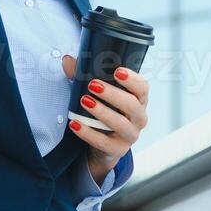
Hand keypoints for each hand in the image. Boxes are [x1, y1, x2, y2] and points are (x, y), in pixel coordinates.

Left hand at [62, 57, 148, 182]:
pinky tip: (75, 124)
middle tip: (93, 85)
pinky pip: (104, 143)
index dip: (132, 79)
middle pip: (133, 105)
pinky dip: (88, 133)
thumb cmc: (104, 113)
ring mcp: (130, 135)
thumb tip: (67, 61)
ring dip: (102, 112)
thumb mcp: (96, 94)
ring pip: (121, 124)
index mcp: (138, 101)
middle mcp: (139, 118)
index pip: (143, 88)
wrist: (103, 146)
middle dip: (113, 94)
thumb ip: (83, 76)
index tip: (117, 71)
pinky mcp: (118, 150)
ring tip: (84, 101)